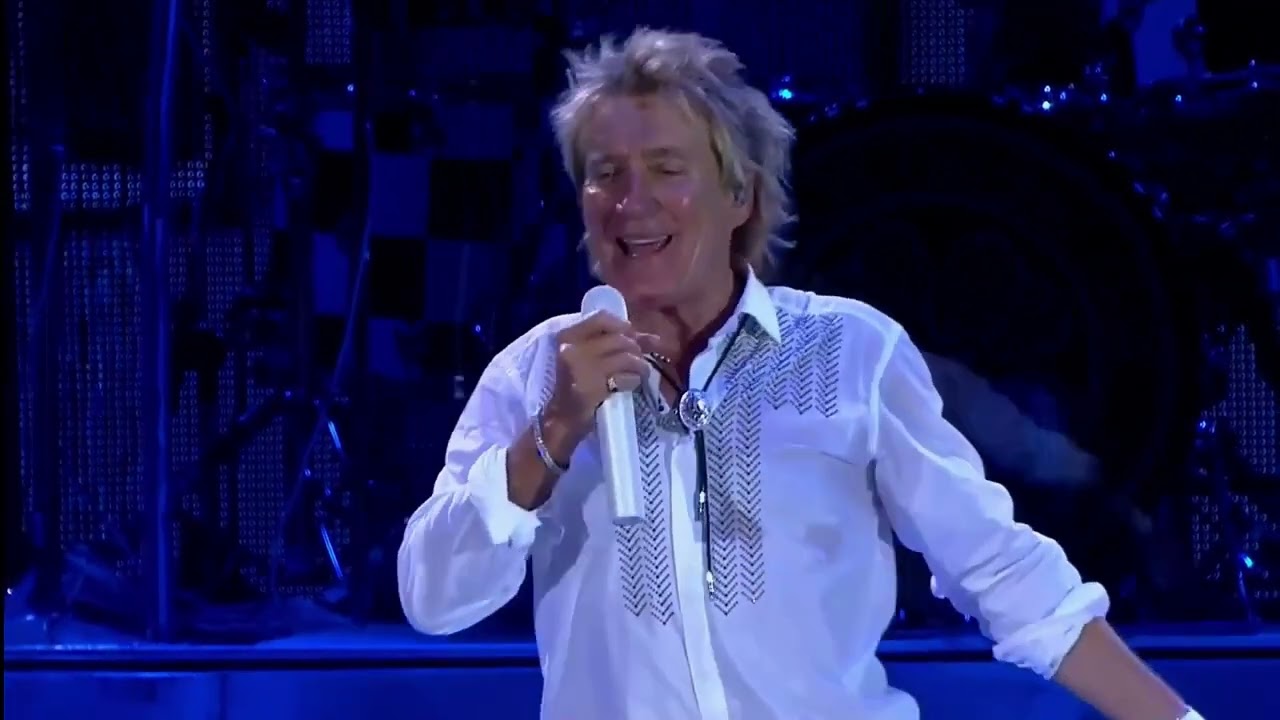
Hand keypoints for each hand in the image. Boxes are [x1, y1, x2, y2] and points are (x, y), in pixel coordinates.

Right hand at [543, 311, 656, 451]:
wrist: (561, 419)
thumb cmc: (576, 386)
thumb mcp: (585, 358)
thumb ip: (612, 342)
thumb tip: (652, 338)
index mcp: (567, 336)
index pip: (602, 318)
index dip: (624, 326)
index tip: (634, 337)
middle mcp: (572, 348)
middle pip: (619, 338)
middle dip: (636, 349)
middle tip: (638, 361)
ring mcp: (582, 368)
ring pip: (626, 356)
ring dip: (639, 365)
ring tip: (639, 373)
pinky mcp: (593, 387)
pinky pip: (626, 377)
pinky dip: (634, 380)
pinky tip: (630, 384)